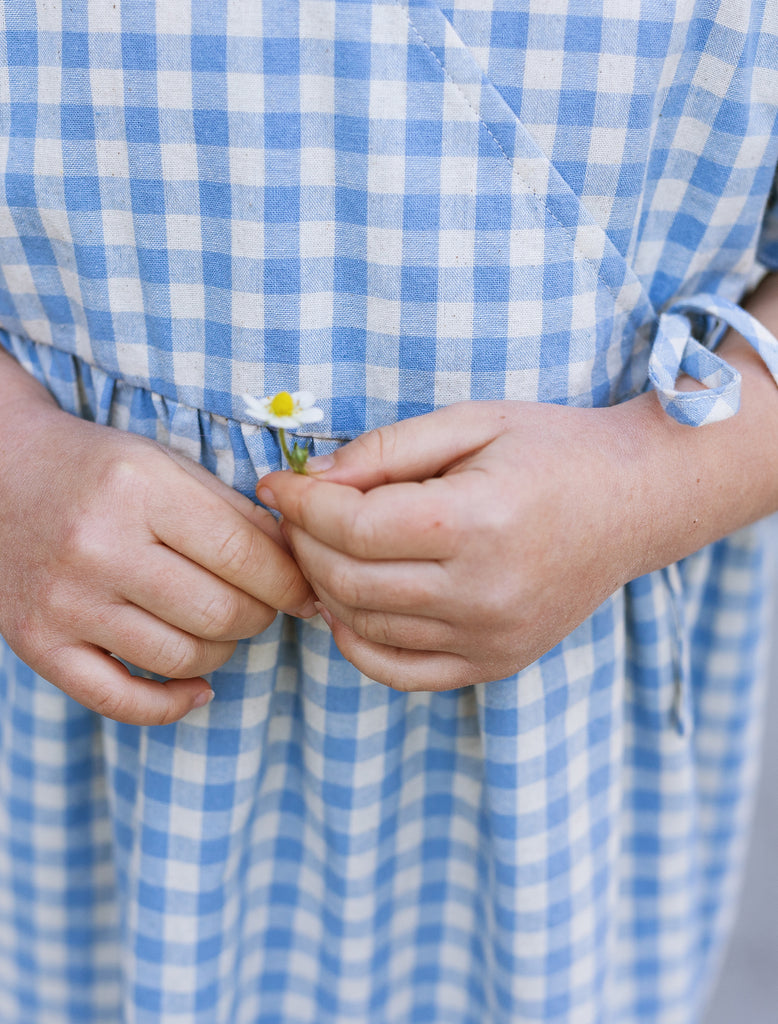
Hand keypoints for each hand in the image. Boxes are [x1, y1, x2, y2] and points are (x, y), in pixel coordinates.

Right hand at [0, 389, 315, 723]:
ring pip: (180, 658)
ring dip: (223, 653)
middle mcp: (97, 547)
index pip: (243, 553)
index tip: (304, 591)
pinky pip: (120, 701)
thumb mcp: (167, 465)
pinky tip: (198, 688)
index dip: (289, 581)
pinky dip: (172, 704)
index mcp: (138, 489)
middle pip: (219, 613)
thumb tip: (298, 566)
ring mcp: (63, 602)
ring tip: (223, 629)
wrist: (0, 474)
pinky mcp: (37, 644)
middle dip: (261, 616)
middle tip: (263, 607)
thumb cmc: (97, 468)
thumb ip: (233, 513)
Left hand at [257, 400, 649, 690]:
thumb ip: (385, 449)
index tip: (278, 482)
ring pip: (364, 627)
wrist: (634, 502)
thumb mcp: (471, 422)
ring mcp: (491, 638)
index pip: (351, 528)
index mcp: (476, 522)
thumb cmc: (552, 450)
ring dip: (324, 586)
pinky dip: (358, 642)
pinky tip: (348, 604)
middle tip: (297, 511)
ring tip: (322, 546)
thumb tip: (309, 479)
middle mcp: (482, 592)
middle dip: (303, 542)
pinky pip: (401, 671)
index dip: (300, 504)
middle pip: (347, 580)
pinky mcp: (496, 662)